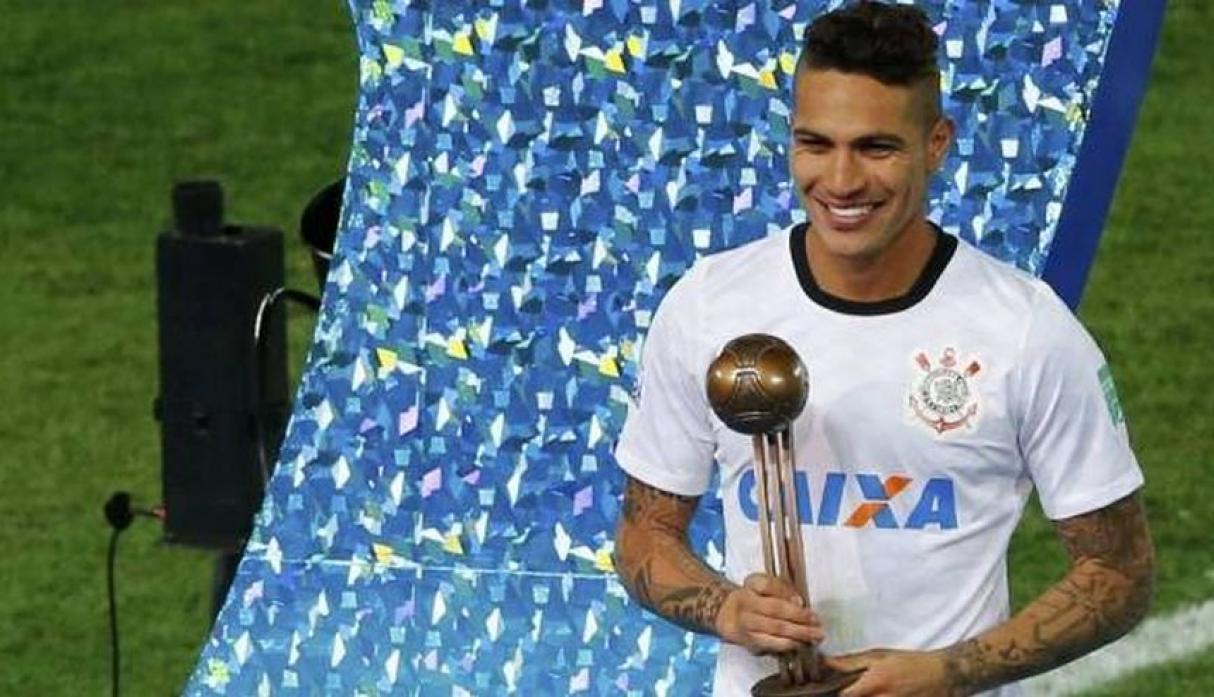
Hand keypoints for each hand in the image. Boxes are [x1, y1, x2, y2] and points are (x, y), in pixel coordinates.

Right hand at [714, 573, 823, 653]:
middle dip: (799, 616)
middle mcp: (745, 604)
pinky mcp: (749, 641)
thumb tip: (798, 601)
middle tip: (817, 622)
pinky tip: (800, 643)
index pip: (766, 585)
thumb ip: (780, 588)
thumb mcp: (762, 584)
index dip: (785, 592)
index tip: (802, 601)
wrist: (726, 614)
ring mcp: (746, 624)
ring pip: (775, 629)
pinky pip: (771, 644)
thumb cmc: (752, 597)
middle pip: (775, 609)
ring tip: (815, 635)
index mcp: (750, 586)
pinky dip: (788, 644)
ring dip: (798, 633)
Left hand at [827, 649, 962, 696]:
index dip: (839, 693)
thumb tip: (828, 662)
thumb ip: (852, 662)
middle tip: (857, 689)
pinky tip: (880, 694)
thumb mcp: (880, 655)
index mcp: (876, 681)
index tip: (837, 688)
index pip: (846, 696)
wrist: (941, 673)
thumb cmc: (909, 661)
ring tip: (870, 691)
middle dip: (854, 696)